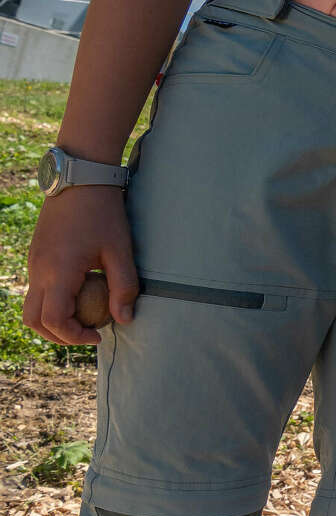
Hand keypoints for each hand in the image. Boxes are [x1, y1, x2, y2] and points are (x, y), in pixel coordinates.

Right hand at [23, 187, 138, 346]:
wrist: (80, 179)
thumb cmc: (104, 213)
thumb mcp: (120, 251)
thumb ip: (123, 287)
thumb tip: (124, 319)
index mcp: (57, 272)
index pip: (54, 321)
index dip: (74, 336)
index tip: (98, 335)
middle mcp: (38, 271)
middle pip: (33, 320)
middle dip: (58, 335)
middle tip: (88, 333)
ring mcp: (33, 262)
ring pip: (31, 306)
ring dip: (53, 319)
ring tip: (84, 316)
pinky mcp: (36, 255)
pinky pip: (36, 288)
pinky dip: (53, 301)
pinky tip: (80, 291)